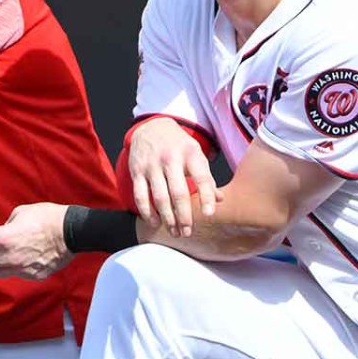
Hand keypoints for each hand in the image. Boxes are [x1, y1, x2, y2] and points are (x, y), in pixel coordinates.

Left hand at [0, 203, 71, 280]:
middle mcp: (10, 257)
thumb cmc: (47, 217)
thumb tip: (1, 233)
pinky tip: (29, 255)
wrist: (72, 231)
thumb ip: (6, 225)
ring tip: (11, 252)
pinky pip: (18, 274)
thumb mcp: (21, 212)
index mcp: (4, 239)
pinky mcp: (34, 275)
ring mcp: (22, 269)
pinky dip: (18, 266)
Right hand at [128, 118, 218, 237]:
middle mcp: (171, 158)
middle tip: (188, 232)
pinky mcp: (137, 170)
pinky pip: (141, 195)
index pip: (202, 177)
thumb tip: (220, 200)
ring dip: (167, 218)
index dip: (206, 196)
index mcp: (190, 153)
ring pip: (159, 197)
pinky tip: (155, 223)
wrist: (152, 127)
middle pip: (178, 192)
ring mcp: (152, 165)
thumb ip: (207, 178)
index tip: (210, 214)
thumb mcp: (196, 155)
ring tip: (175, 232)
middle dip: (184, 215)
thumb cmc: (179, 146)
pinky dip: (147, 212)